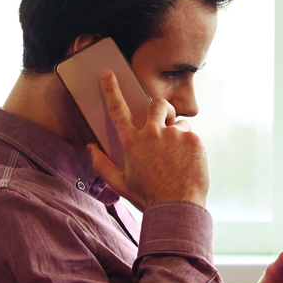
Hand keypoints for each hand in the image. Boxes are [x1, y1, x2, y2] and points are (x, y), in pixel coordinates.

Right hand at [84, 69, 209, 209]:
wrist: (177, 208)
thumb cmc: (148, 197)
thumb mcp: (120, 183)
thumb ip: (102, 164)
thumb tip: (90, 148)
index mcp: (130, 141)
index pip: (117, 109)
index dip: (110, 89)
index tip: (108, 74)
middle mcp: (151, 133)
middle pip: (156, 104)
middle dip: (160, 109)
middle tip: (164, 122)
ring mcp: (173, 134)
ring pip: (178, 122)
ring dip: (177, 134)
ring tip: (177, 157)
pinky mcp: (193, 139)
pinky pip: (191, 135)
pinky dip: (190, 146)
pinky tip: (188, 164)